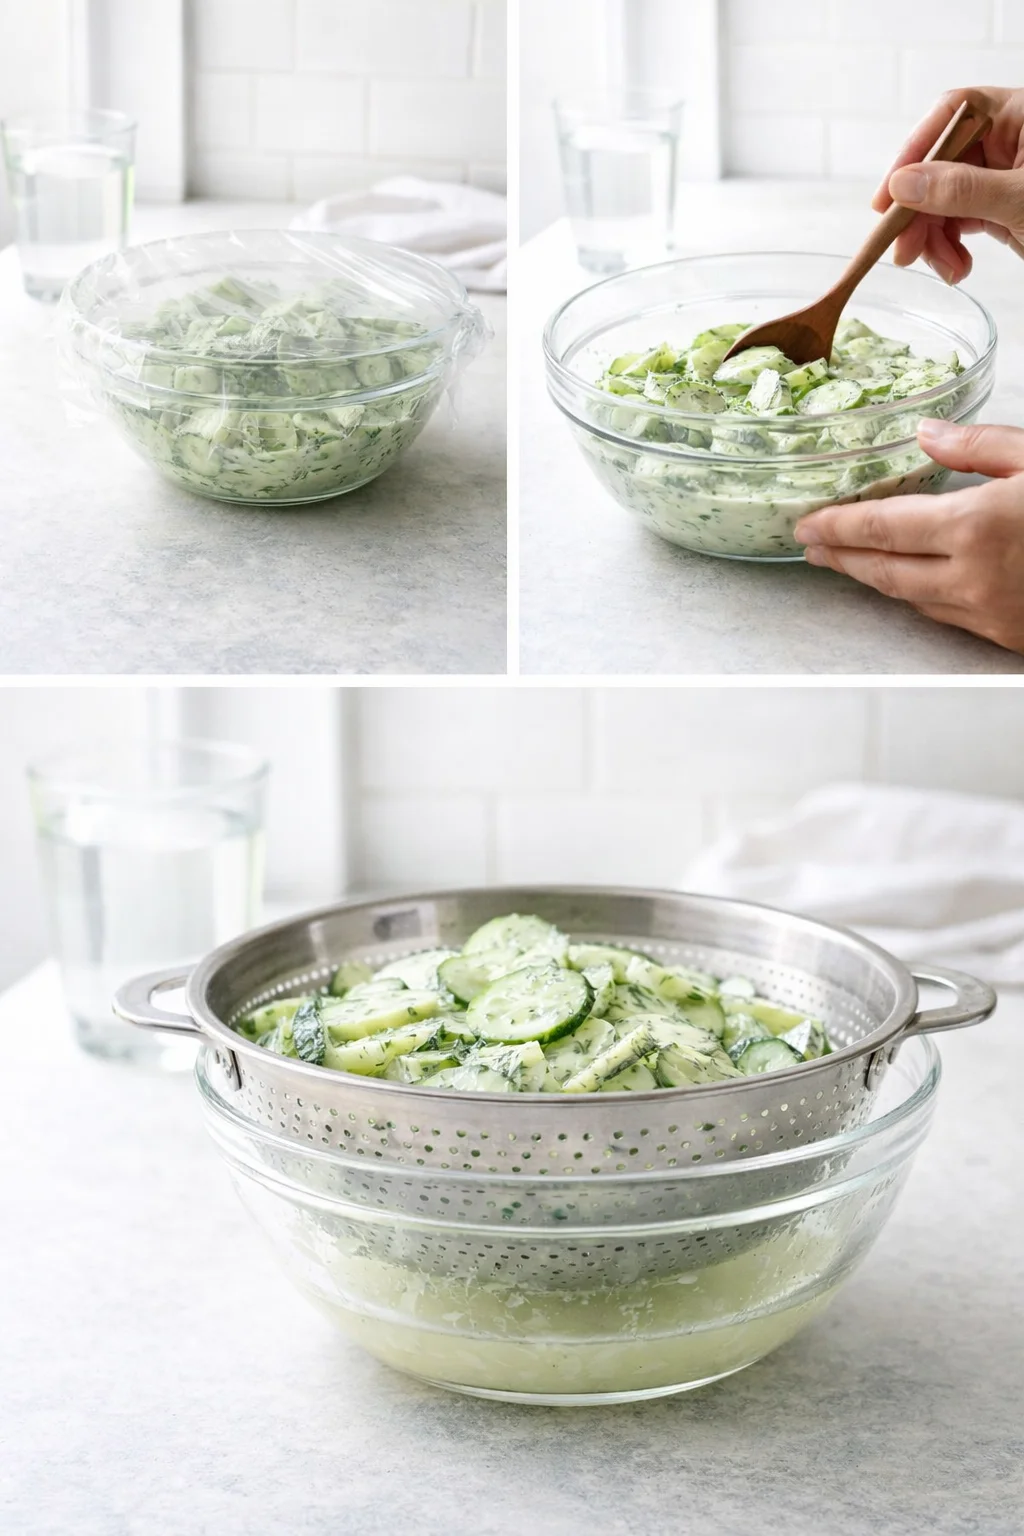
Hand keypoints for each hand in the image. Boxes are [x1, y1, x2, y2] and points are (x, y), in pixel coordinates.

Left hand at [793, 418, 1023, 653]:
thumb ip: (980, 446)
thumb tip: (927, 434)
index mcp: (976, 527)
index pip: (882, 529)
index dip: (838, 527)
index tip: (807, 525)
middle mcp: (972, 578)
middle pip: (885, 571)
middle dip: (841, 558)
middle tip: (811, 547)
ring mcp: (988, 614)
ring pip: (912, 599)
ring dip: (874, 580)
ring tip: (849, 563)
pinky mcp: (1005, 636)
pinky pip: (947, 616)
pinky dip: (918, 597)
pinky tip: (908, 582)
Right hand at [872, 87, 1023, 282]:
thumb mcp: (1022, 201)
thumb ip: (962, 189)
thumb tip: (904, 184)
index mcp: (1020, 115)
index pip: (952, 114)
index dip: (914, 151)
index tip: (888, 197)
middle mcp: (1011, 140)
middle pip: (941, 162)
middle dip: (920, 210)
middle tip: (904, 252)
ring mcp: (1005, 175)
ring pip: (945, 197)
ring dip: (933, 237)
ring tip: (947, 269)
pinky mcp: (1004, 208)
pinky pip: (961, 221)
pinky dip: (950, 246)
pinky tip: (957, 267)